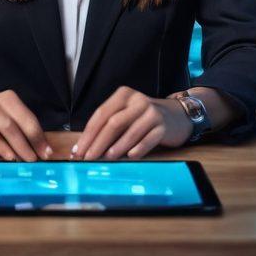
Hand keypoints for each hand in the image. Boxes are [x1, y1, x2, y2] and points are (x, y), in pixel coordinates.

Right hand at [0, 88, 51, 162]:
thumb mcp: (4, 114)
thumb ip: (21, 127)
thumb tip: (42, 150)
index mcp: (4, 98)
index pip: (24, 117)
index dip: (37, 136)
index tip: (45, 153)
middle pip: (9, 125)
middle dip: (23, 145)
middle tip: (32, 161)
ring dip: (6, 149)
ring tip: (15, 161)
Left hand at [72, 86, 193, 160]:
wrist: (177, 116)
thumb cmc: (144, 119)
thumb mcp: (126, 115)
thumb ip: (109, 127)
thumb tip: (86, 148)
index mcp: (123, 95)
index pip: (101, 114)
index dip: (88, 134)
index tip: (78, 151)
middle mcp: (137, 101)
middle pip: (113, 123)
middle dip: (98, 143)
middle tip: (88, 159)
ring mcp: (151, 112)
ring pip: (130, 131)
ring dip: (116, 148)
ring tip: (105, 160)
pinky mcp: (163, 126)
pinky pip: (148, 139)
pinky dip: (137, 149)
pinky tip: (129, 157)